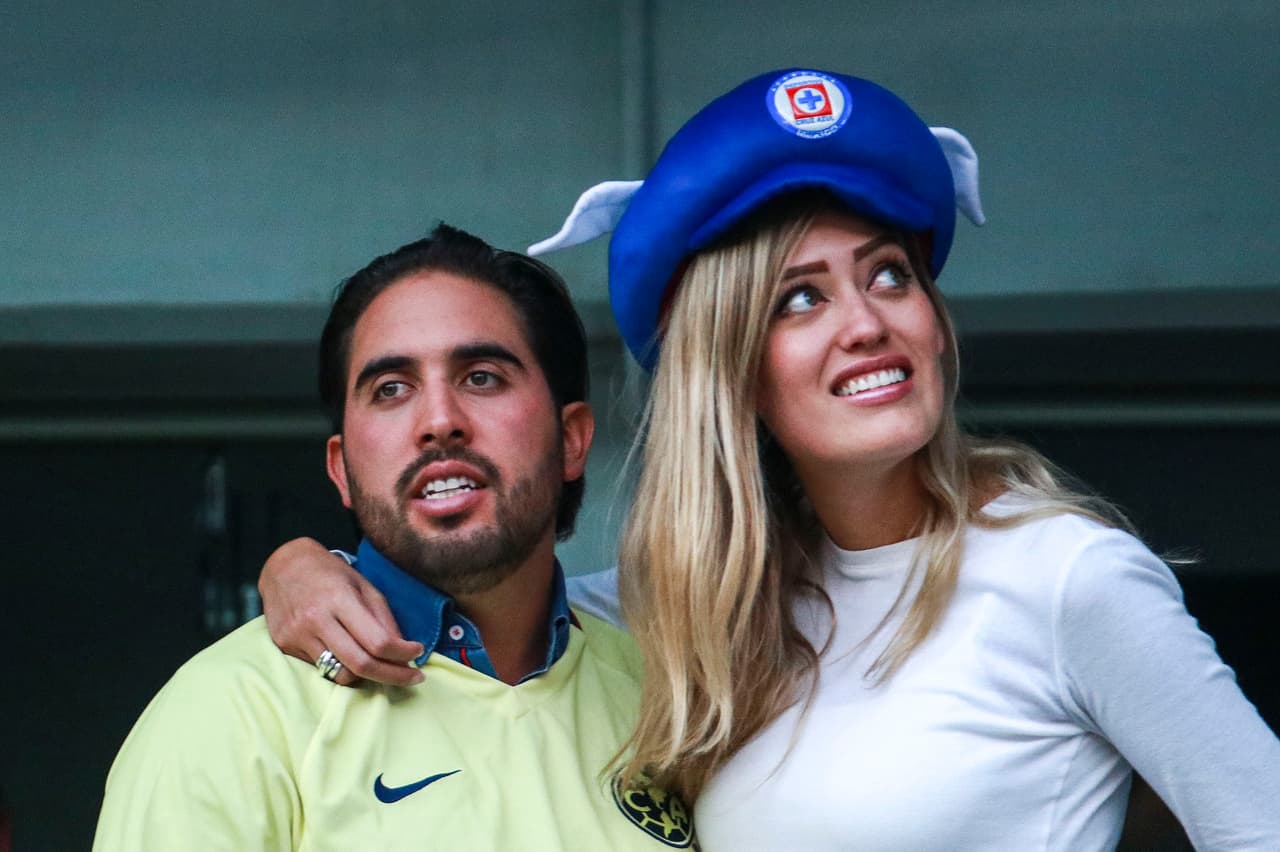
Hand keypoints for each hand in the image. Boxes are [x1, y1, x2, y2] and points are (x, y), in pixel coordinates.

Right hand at [259, 538, 424, 685]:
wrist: (282, 566)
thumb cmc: (329, 573)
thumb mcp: (363, 585)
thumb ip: (383, 618)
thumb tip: (403, 651)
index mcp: (339, 599)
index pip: (377, 641)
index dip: (402, 653)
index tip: (418, 652)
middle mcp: (316, 620)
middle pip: (360, 664)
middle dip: (393, 676)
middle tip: (413, 677)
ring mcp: (297, 636)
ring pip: (340, 674)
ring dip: (366, 675)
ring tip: (379, 664)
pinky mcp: (284, 646)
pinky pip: (321, 668)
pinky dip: (342, 667)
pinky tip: (349, 654)